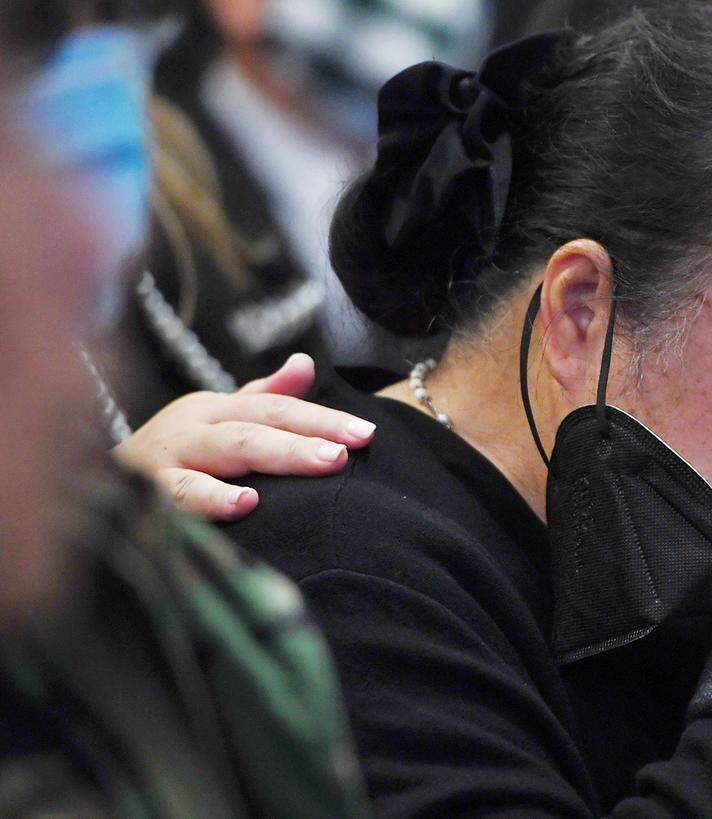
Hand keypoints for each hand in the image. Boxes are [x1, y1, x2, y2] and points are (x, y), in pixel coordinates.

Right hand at [112, 353, 374, 520]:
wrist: (80, 484)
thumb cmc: (169, 453)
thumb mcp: (216, 419)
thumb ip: (263, 396)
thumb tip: (306, 364)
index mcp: (215, 410)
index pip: (277, 409)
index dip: (322, 419)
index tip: (368, 435)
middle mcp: (192, 427)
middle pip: (257, 428)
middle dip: (306, 438)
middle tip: (349, 452)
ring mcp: (164, 459)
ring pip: (223, 453)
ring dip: (272, 459)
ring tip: (319, 465)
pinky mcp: (139, 493)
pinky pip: (177, 496)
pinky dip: (211, 500)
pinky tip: (243, 506)